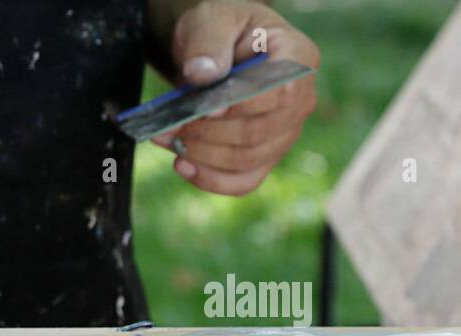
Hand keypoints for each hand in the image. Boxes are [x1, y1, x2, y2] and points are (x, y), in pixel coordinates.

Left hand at [154, 1, 318, 196]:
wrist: (217, 49)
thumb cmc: (221, 30)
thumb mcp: (213, 21)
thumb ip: (208, 44)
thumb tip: (203, 76)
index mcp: (298, 58)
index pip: (279, 93)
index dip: (239, 106)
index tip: (203, 106)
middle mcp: (301, 100)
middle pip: (257, 134)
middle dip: (206, 133)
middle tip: (167, 126)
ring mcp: (285, 132)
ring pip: (247, 160)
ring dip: (201, 155)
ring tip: (166, 139)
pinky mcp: (265, 156)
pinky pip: (244, 181)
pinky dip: (211, 180)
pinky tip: (181, 165)